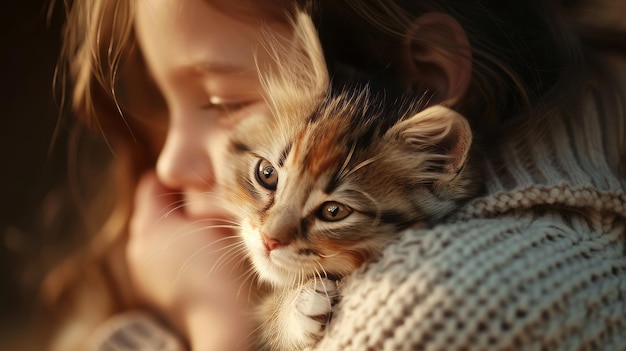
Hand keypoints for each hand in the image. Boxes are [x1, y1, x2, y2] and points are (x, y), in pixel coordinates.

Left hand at [127, 172, 255, 350]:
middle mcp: (138, 245)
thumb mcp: (215, 220)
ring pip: (158, 234)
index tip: (200, 177)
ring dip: (178, 228)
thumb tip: (195, 182)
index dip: (178, 177)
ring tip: (207, 229)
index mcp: (149, 224)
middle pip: (154, 210)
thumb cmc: (222, 265)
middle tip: (207, 200)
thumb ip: (200, 197)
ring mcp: (143, 270)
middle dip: (177, 203)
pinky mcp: (155, 288)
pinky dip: (178, 250)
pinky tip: (201, 255)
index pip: (153, 185)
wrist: (224, 319)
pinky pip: (163, 256)